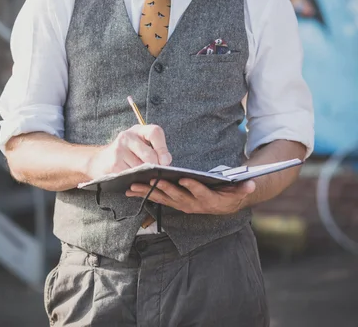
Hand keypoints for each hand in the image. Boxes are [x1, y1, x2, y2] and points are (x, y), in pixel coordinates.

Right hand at [88, 124, 171, 179]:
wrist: (100, 161)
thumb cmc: (127, 154)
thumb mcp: (140, 145)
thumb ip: (155, 150)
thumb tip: (166, 162)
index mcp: (138, 130)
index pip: (154, 132)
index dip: (163, 148)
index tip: (166, 161)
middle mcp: (127, 136)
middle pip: (149, 154)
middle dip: (155, 166)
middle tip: (156, 173)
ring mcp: (118, 149)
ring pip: (140, 167)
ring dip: (145, 175)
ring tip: (143, 175)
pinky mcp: (113, 164)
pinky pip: (131, 175)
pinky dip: (135, 179)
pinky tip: (133, 179)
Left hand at [125, 178, 255, 214]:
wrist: (225, 204)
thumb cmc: (231, 193)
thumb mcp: (240, 190)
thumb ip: (245, 187)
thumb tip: (252, 183)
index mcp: (208, 200)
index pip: (200, 193)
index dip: (193, 187)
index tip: (184, 179)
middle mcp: (193, 205)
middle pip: (176, 197)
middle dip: (163, 189)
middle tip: (151, 180)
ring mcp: (182, 204)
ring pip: (163, 199)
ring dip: (148, 193)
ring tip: (133, 186)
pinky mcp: (174, 202)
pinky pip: (157, 199)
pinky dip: (144, 194)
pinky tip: (131, 190)